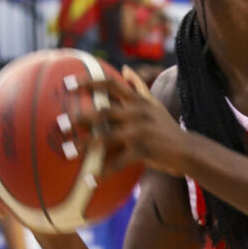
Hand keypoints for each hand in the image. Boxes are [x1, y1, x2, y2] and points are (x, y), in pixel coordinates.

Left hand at [72, 65, 189, 176]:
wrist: (187, 150)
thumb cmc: (166, 127)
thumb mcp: (154, 104)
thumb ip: (138, 87)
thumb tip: (125, 68)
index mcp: (138, 101)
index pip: (110, 85)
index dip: (88, 82)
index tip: (67, 84)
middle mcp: (137, 113)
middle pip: (102, 112)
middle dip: (79, 118)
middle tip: (60, 124)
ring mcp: (139, 132)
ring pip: (104, 138)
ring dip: (83, 145)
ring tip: (66, 150)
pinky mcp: (142, 151)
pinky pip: (117, 163)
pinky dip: (103, 172)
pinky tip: (90, 180)